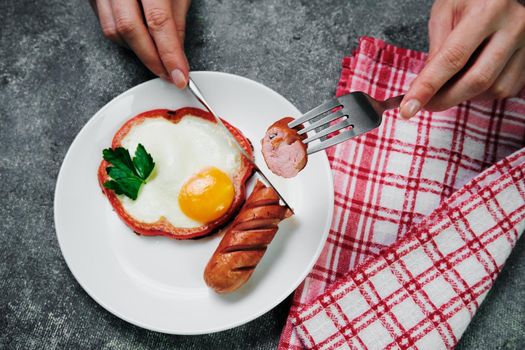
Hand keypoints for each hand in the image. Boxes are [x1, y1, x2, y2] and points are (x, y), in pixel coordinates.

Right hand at [90, 0, 190, 88]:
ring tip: (158, 56)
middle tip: (169, 74)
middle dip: (151, 59)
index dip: (169, 54)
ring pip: (114, 30)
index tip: (179, 76)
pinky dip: (126, 38)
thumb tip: (177, 54)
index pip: (157, 21)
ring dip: (138, 50)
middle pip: (129, 29)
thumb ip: (176, 19)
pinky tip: (141, 40)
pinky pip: (107, 24)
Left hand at [400, 0, 524, 118]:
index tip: (409, 107)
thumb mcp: (444, 13)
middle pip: (477, 80)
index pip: (453, 58)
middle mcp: (513, 26)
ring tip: (449, 83)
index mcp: (487, 11)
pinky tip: (470, 78)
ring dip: (464, 95)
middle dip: (445, 99)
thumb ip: (436, 49)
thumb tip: (424, 87)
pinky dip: (482, 92)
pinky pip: (505, 89)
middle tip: (424, 105)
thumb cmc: (467, 0)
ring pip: (492, 89)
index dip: (428, 86)